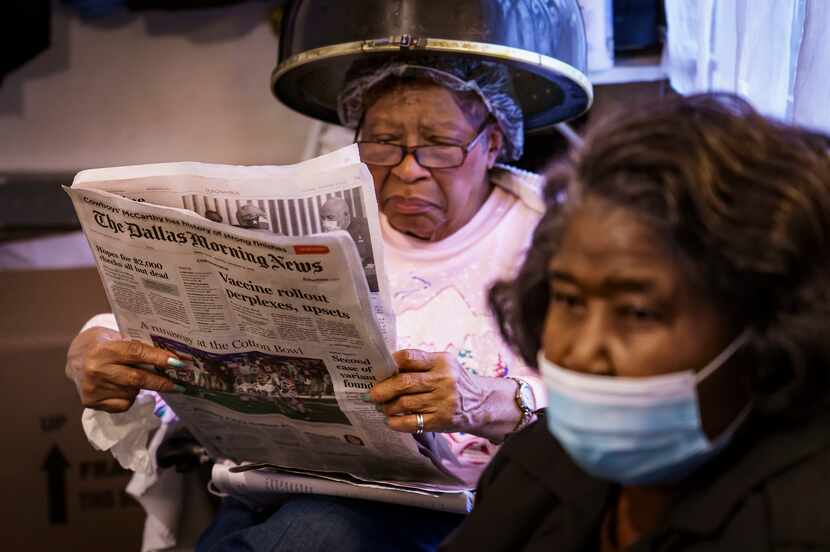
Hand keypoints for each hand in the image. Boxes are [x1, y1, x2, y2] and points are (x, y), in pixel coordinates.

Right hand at [65, 326, 182, 412]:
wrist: (71, 359)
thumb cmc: (100, 344)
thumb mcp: (114, 336)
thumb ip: (135, 346)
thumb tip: (169, 356)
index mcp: (103, 349)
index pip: (136, 353)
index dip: (158, 358)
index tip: (178, 363)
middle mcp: (96, 370)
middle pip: (137, 379)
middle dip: (161, 382)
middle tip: (180, 385)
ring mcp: (93, 388)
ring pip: (132, 392)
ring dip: (141, 387)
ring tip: (133, 377)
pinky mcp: (92, 402)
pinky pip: (123, 404)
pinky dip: (130, 397)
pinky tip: (121, 387)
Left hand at [369, 349, 519, 441]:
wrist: (481, 403)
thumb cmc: (454, 381)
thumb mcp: (444, 365)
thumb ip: (420, 364)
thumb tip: (386, 368)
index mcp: (441, 361)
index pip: (410, 357)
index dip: (391, 363)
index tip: (378, 369)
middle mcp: (442, 380)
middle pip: (404, 383)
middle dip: (382, 389)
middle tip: (370, 394)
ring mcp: (442, 401)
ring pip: (404, 404)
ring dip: (387, 406)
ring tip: (381, 407)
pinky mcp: (441, 420)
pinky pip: (412, 422)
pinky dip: (396, 422)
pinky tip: (390, 420)